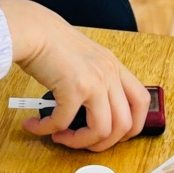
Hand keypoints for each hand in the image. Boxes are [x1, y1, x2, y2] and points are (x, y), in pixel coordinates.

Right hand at [0, 0, 149, 150]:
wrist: (32, 29)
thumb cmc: (51, 44)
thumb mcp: (84, 59)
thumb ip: (94, 81)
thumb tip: (88, 115)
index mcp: (114, 66)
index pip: (141, 101)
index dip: (132, 126)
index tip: (110, 135)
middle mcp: (110, 73)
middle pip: (125, 124)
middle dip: (102, 143)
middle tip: (80, 142)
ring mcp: (95, 80)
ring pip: (101, 130)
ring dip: (79, 143)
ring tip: (59, 137)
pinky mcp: (74, 87)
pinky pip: (64, 123)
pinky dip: (48, 129)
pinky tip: (36, 126)